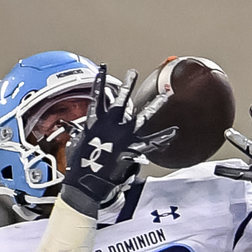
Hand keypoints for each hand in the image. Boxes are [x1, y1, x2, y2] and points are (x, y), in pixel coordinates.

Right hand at [59, 65, 175, 216]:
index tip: (102, 68)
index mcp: (95, 121)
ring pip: (143, 116)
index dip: (99, 82)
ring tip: (166, 95)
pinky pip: (151, 142)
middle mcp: (112, 125)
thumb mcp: (76, 144)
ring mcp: (124, 135)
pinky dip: (163, 137)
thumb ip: (82, 134)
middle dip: (127, 85)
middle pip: (122, 100)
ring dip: (155, 105)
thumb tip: (80, 133)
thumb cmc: (79, 166)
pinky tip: (174, 132)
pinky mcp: (132, 147)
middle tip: (132, 73)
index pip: (98, 96)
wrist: (86, 183)